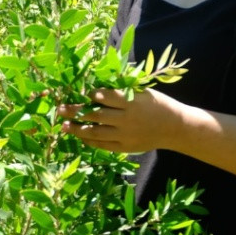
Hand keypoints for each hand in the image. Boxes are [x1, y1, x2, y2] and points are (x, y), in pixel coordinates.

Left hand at [57, 88, 186, 153]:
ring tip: (64, 125)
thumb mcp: (143, 92)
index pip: (105, 97)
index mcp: (131, 101)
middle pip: (95, 115)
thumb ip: (122, 91)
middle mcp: (126, 118)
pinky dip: (90, 141)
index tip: (78, 92)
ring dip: (77, 129)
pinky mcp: (125, 147)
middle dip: (75, 112)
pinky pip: (103, 145)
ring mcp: (125, 134)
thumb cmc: (157, 104)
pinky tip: (80, 136)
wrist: (175, 127)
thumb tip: (96, 87)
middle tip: (59, 109)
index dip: (90, 95)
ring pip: (95, 132)